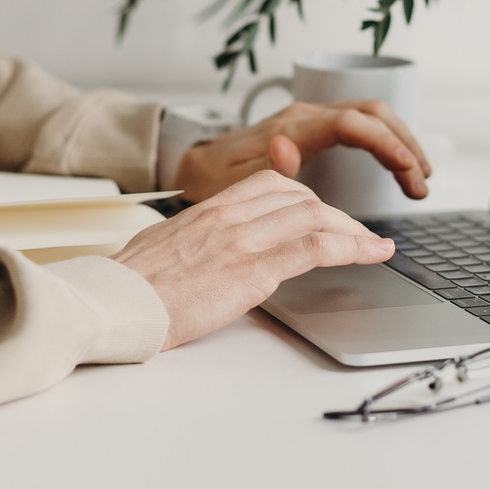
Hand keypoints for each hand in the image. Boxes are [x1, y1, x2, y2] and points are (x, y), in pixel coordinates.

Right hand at [115, 170, 395, 349]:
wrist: (114, 303)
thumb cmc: (129, 287)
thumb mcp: (162, 247)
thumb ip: (191, 241)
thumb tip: (201, 252)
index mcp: (208, 207)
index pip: (273, 185)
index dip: (308, 198)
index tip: (324, 214)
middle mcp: (229, 214)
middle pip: (301, 199)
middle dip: (337, 216)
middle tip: (358, 236)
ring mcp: (242, 238)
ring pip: (316, 217)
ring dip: (354, 231)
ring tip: (375, 246)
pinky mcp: (252, 268)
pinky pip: (316, 247)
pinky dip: (353, 247)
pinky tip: (373, 254)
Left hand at [174, 100, 431, 203]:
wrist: (193, 165)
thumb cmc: (211, 178)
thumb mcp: (231, 181)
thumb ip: (264, 167)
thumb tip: (287, 145)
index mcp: (291, 128)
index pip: (351, 123)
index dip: (384, 143)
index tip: (408, 169)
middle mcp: (304, 116)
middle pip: (370, 113)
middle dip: (403, 144)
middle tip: (421, 184)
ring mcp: (311, 120)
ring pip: (370, 116)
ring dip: (400, 143)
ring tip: (420, 180)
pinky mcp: (314, 129)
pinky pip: (360, 127)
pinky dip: (386, 143)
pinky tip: (399, 169)